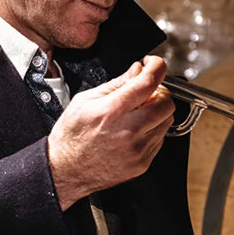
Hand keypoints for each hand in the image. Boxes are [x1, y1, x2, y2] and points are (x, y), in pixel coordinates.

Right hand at [48, 55, 173, 208]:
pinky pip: (160, 139)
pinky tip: (134, 130)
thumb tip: (137, 70)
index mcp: (111, 112)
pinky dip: (152, 129)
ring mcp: (138, 150)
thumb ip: (116, 84)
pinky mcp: (143, 163)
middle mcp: (128, 131)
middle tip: (146, 91)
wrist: (66, 171)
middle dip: (159, 91)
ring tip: (137, 113)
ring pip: (167, 120)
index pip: (148, 82)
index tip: (154, 64)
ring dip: (157, 111)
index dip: (156, 67)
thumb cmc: (72, 136)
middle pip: (166, 102)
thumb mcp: (85, 101)